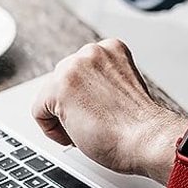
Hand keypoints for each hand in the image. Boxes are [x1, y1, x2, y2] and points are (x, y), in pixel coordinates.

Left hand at [31, 39, 187, 180]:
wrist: (147, 139)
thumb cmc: (140, 126)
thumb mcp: (123, 89)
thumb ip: (102, 82)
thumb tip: (83, 95)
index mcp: (112, 48)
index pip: (81, 73)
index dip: (88, 99)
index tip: (101, 112)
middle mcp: (92, 52)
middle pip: (62, 82)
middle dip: (74, 106)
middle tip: (95, 123)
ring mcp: (74, 66)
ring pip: (50, 96)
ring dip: (64, 117)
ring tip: (91, 128)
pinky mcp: (59, 86)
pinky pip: (39, 111)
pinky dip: (52, 130)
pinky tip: (77, 134)